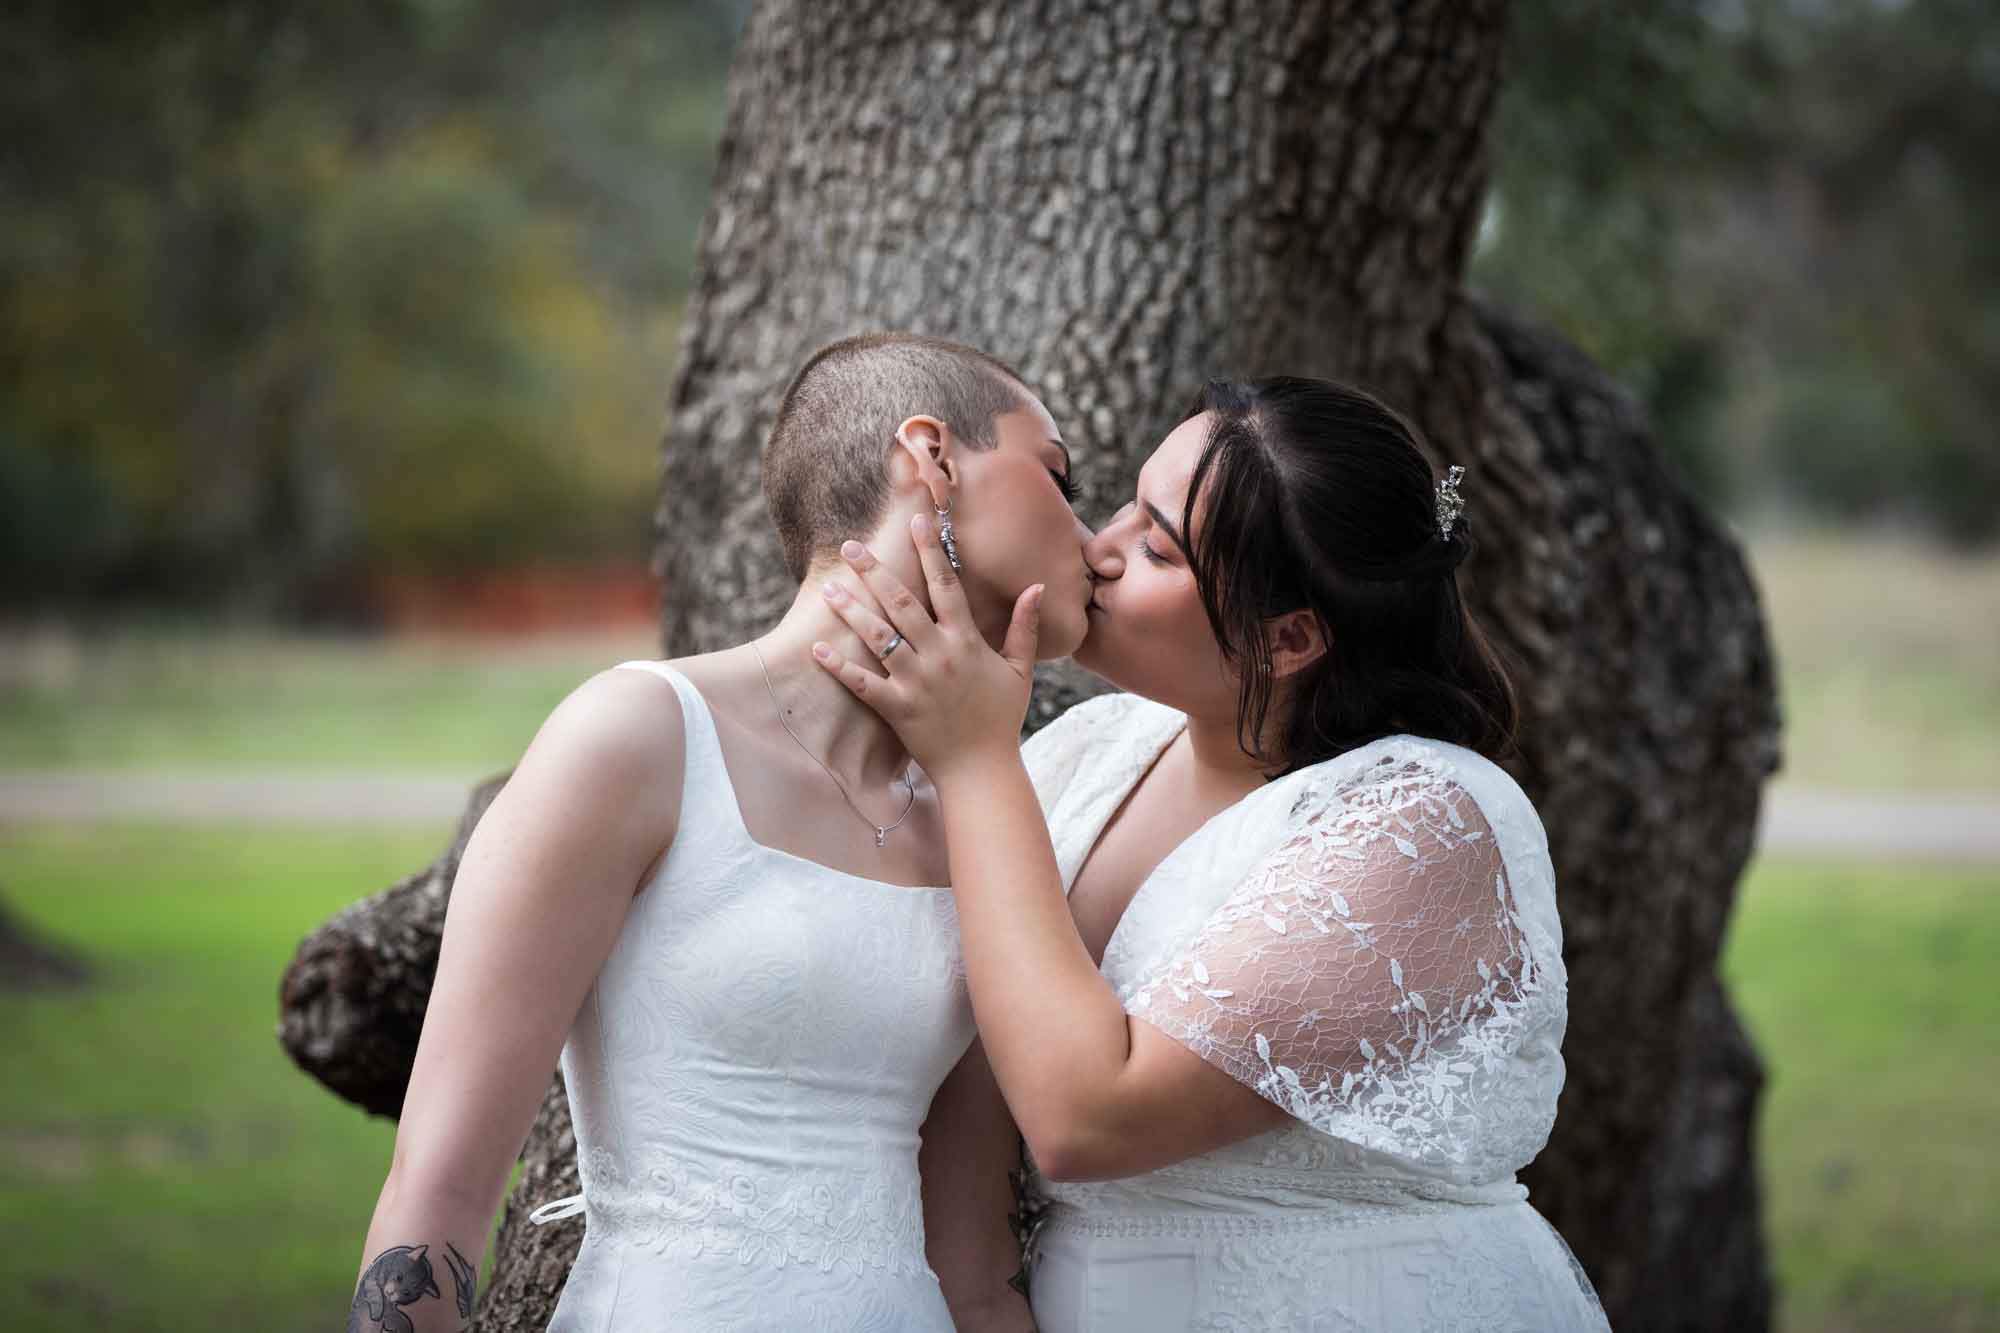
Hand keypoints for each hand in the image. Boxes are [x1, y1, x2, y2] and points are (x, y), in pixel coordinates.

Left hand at [812, 511, 1042, 784]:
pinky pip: (862, 683)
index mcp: (966, 642)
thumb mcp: (1020, 670)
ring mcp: (916, 682)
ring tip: (830, 588)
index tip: (917, 522)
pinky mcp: (897, 709)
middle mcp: (939, 655)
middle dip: (875, 571)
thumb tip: (1037, 587)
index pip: (946, 585)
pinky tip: (818, 648)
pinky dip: (839, 666)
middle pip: (902, 603)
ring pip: (878, 637)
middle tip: (850, 547)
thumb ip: (1024, 627)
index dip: (931, 551)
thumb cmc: (1001, 719)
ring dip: (852, 610)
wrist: (982, 770)